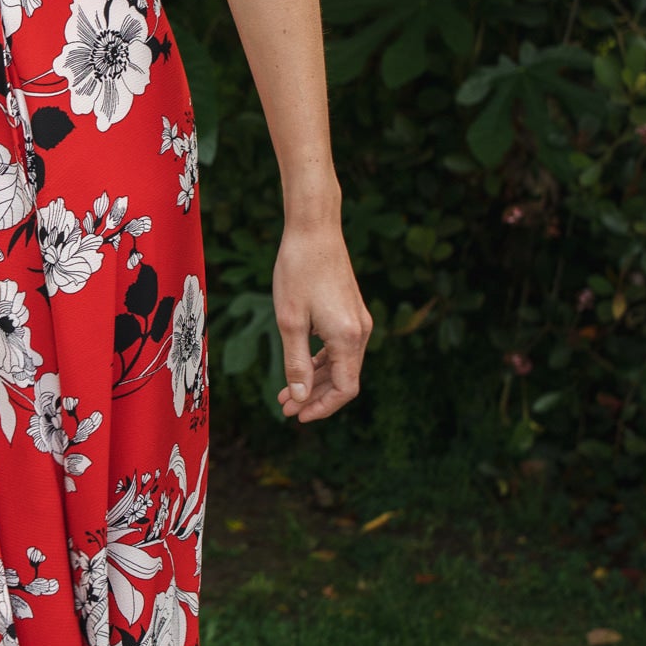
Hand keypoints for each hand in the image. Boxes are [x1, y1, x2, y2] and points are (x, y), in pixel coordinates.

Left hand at [272, 219, 371, 423]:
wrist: (314, 230)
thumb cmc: (297, 271)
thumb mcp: (289, 320)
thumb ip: (296, 362)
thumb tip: (301, 397)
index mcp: (347, 337)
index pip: (345, 389)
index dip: (323, 407)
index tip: (297, 415)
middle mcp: (360, 331)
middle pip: (344, 380)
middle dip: (315, 397)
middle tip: (285, 408)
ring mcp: (358, 321)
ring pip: (342, 364)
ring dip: (316, 381)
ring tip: (287, 393)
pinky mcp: (351, 312)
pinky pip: (340, 348)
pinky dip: (321, 362)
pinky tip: (301, 367)